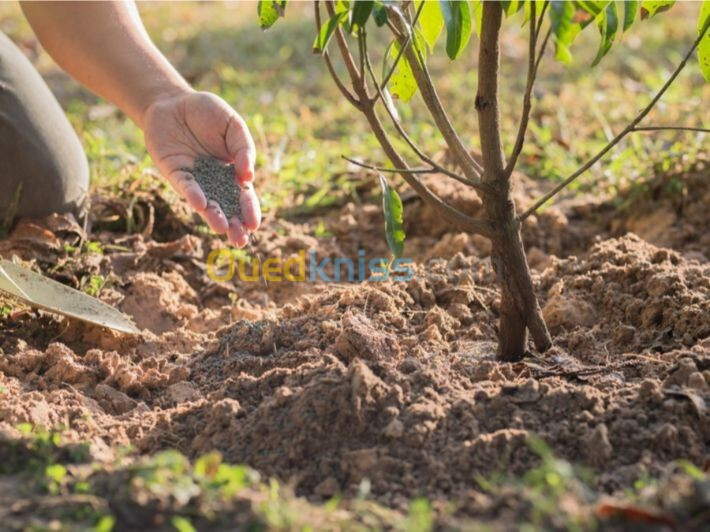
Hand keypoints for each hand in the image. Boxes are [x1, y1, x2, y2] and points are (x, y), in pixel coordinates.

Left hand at [142, 89, 260, 246]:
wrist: (174, 102)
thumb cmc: (208, 113)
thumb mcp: (234, 126)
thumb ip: (244, 148)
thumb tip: (248, 175)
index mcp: (232, 172)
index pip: (244, 196)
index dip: (249, 210)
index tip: (254, 225)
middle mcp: (214, 181)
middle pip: (227, 207)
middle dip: (234, 225)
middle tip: (240, 241)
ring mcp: (195, 179)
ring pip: (206, 203)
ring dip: (214, 217)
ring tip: (221, 229)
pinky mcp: (175, 172)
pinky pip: (186, 186)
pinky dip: (193, 194)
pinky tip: (200, 204)